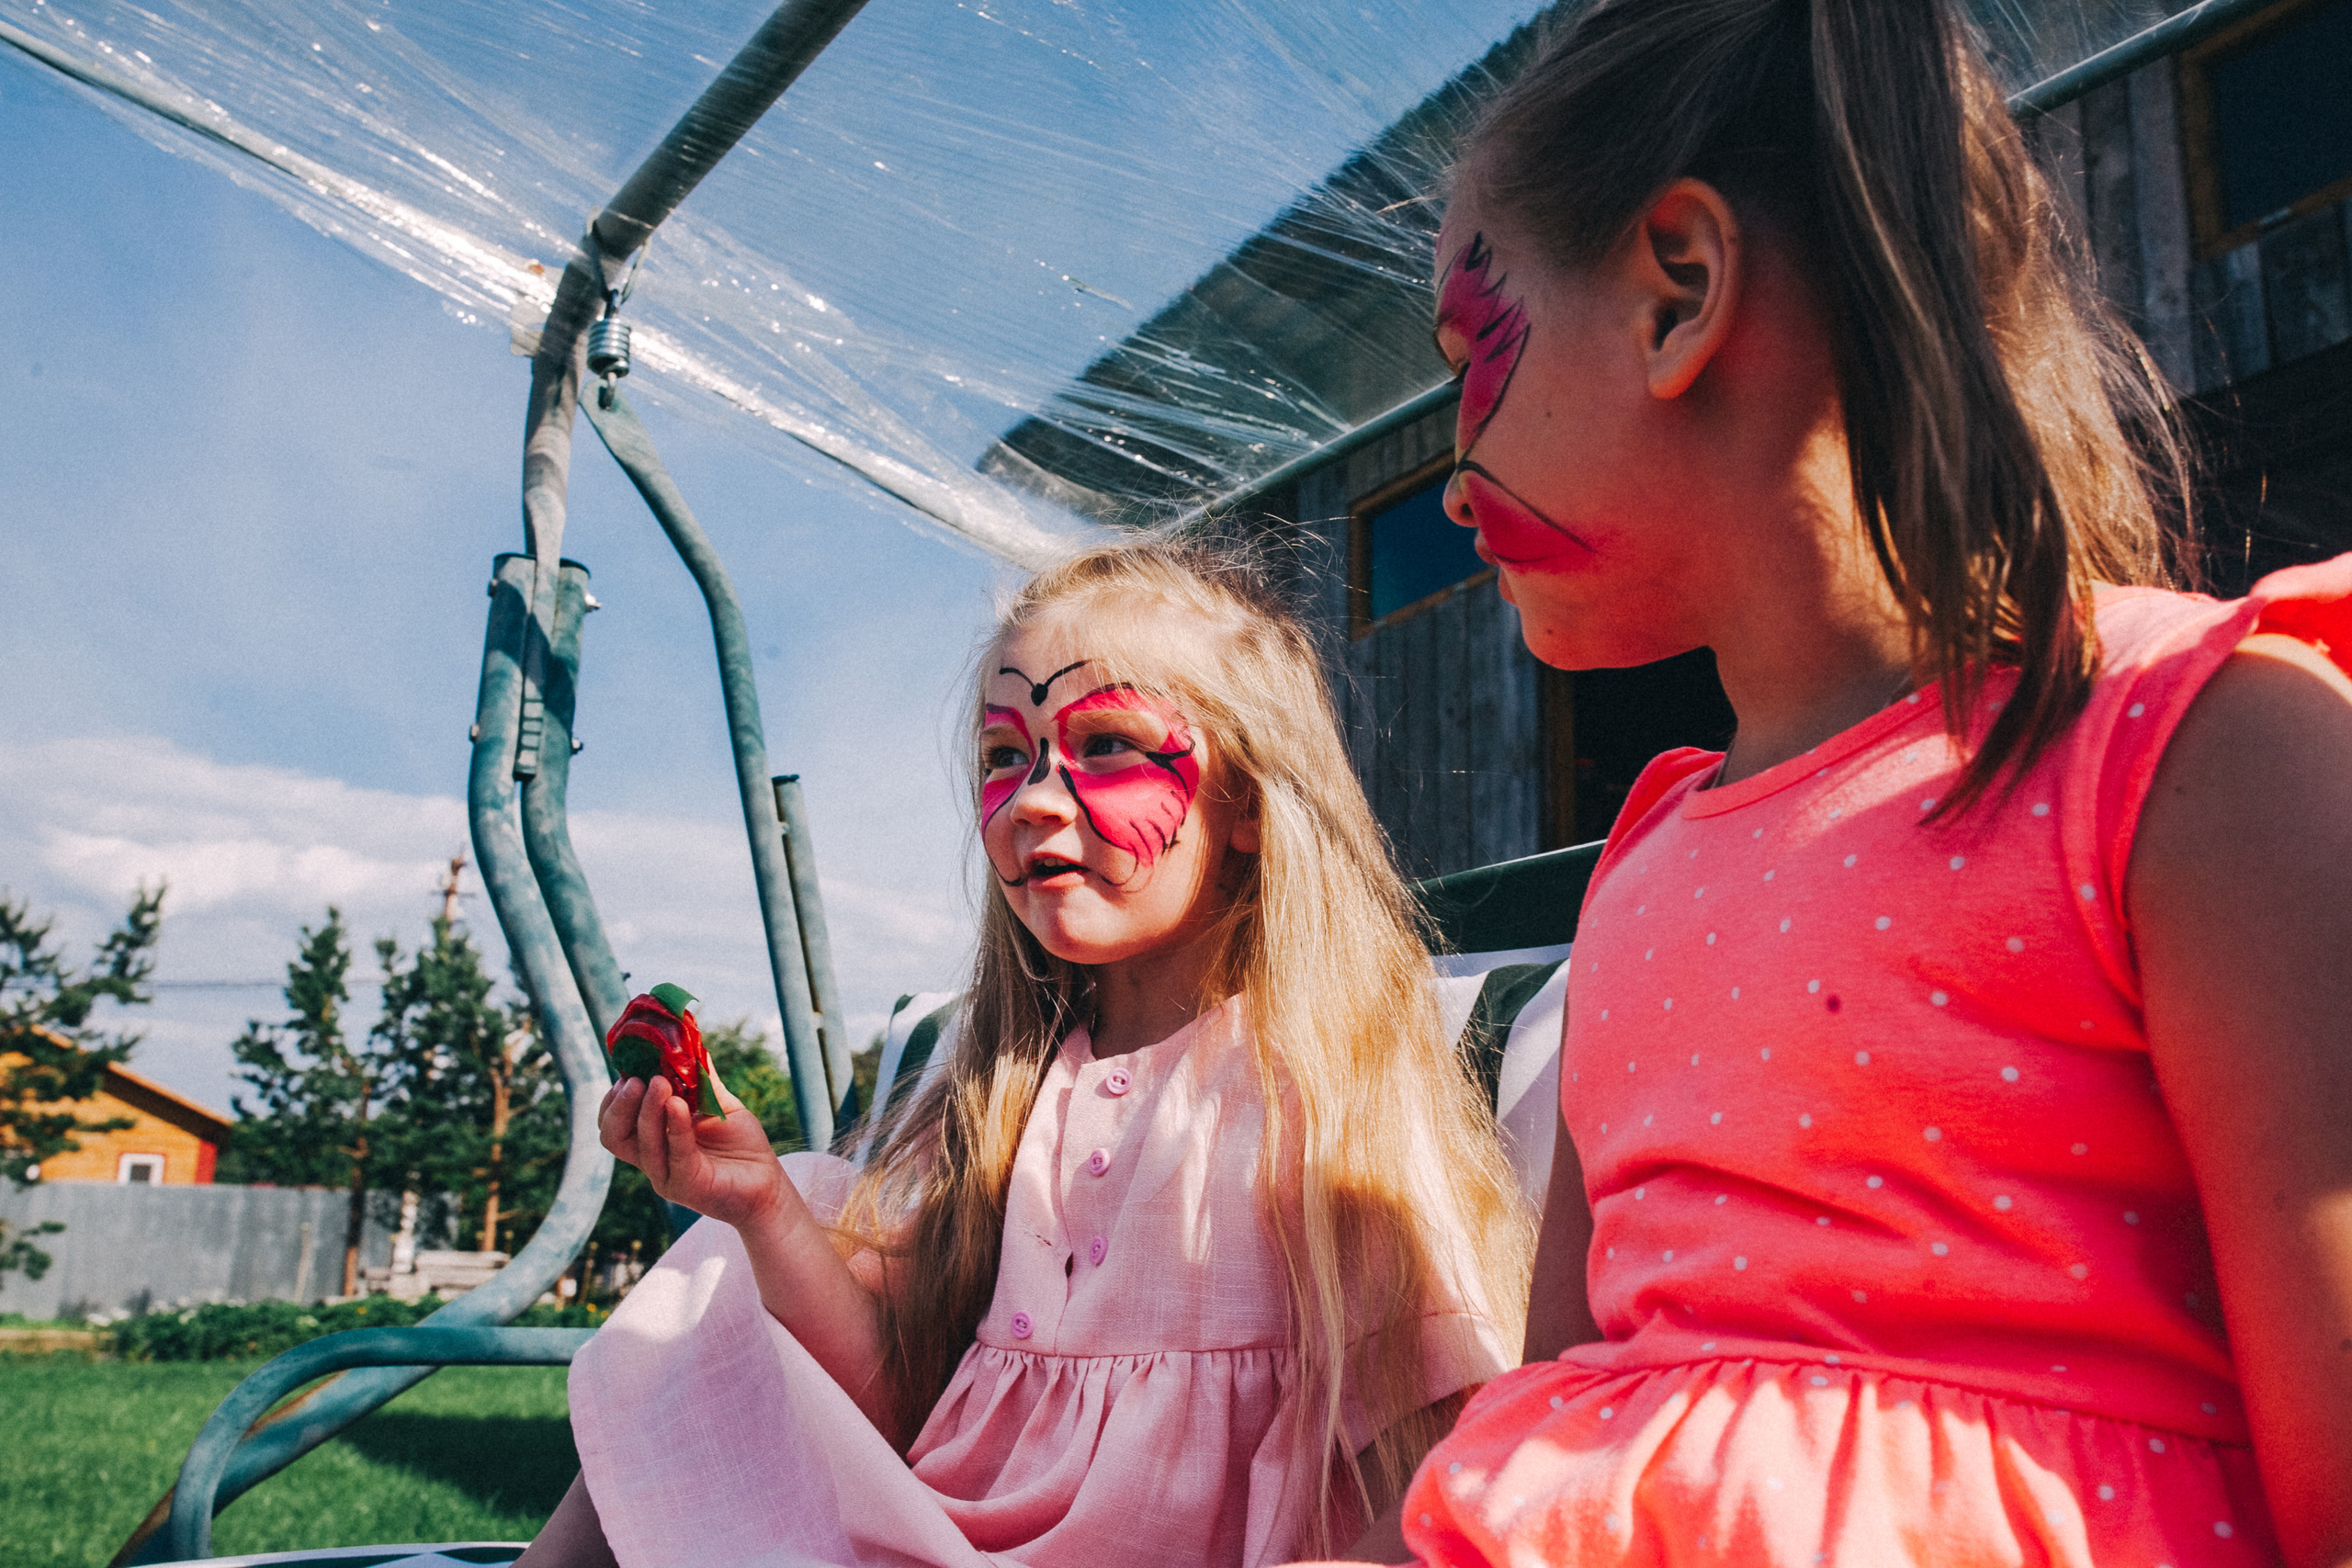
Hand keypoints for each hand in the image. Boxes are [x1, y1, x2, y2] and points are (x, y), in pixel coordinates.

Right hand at [599, 1068, 784, 1228]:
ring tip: (660, 1083)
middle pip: (613, 1136)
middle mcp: (653, 1160)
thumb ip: (700, 1078)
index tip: (629, 1069)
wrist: (769, 1183)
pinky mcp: (689, 1186)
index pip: (614, 1122)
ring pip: (642, 1145)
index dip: (615, 1097)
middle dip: (620, 1105)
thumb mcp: (719, 1104)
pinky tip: (679, 1105)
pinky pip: (676, 1154)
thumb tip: (689, 1038)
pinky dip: (675, 1126)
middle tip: (635, 1079)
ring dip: (647, 1110)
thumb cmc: (741, 1146)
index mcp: (653, 1140)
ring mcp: (668, 1176)